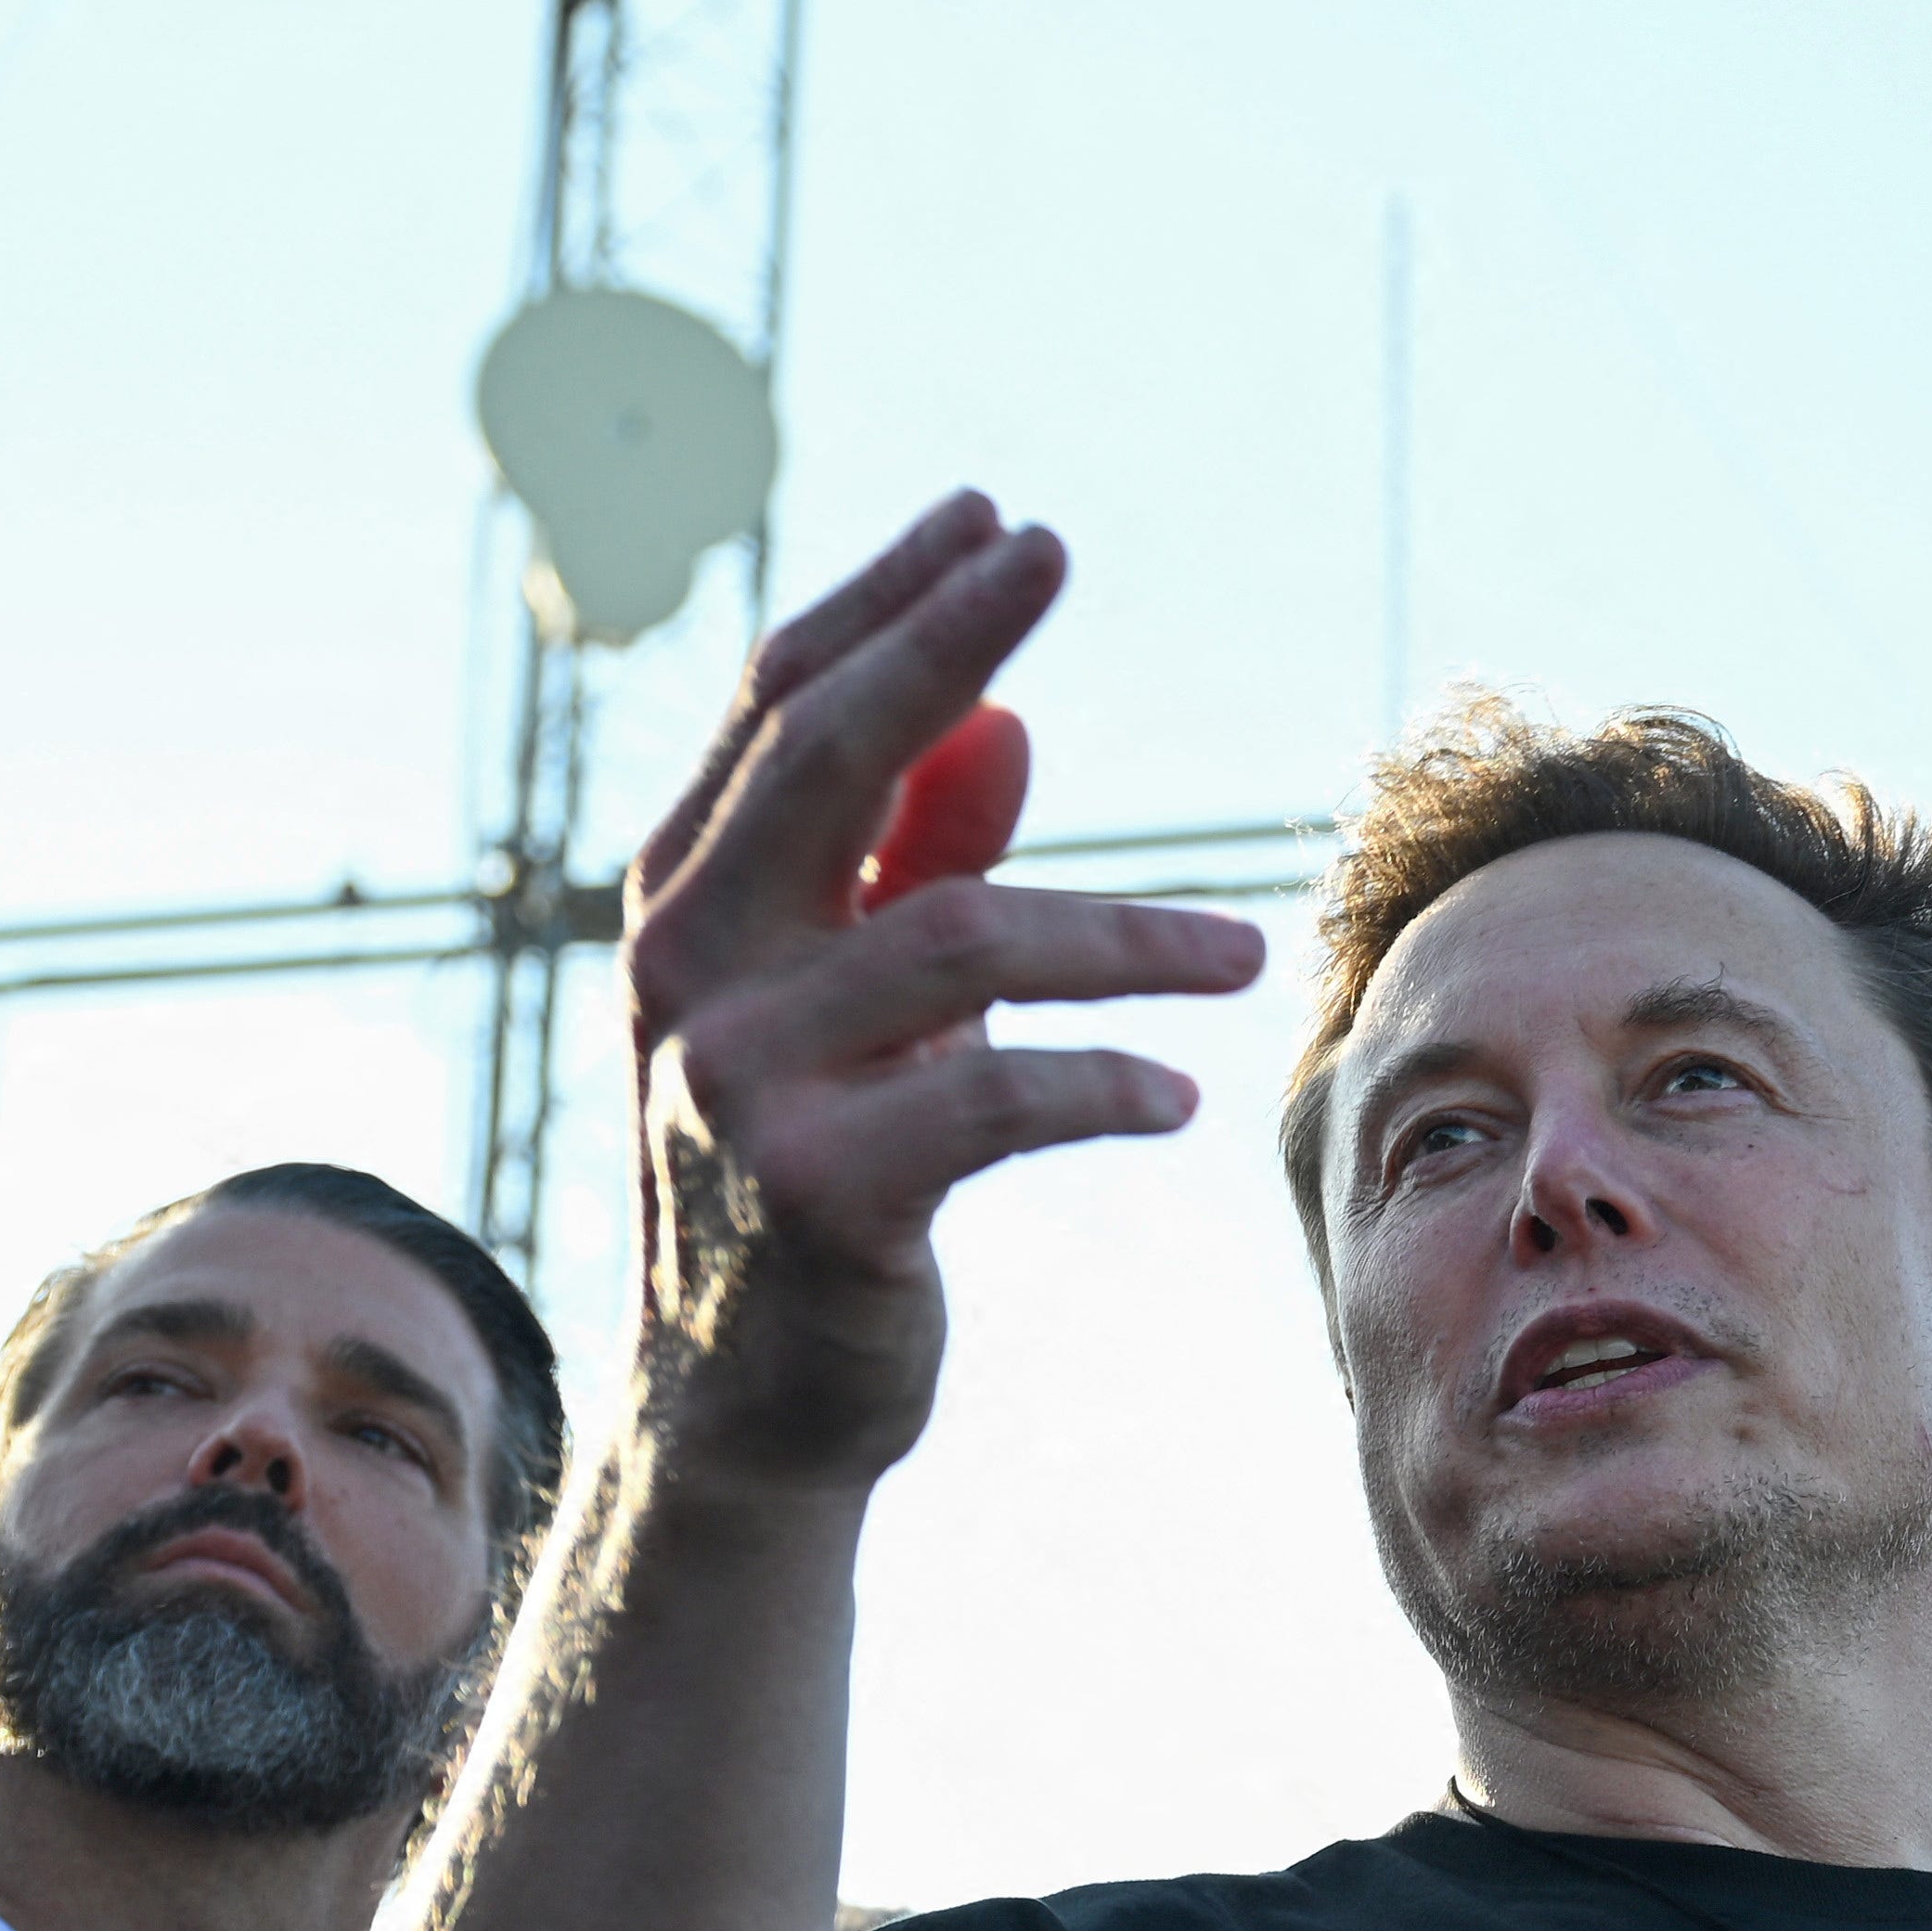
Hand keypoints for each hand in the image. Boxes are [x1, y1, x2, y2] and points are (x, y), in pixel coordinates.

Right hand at [613, 495, 1270, 1497]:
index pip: (779, 707)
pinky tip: (1177, 1101)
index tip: (995, 521)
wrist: (745, 1409)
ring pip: (958, 941)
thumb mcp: (857, 1002)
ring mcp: (740, 1082)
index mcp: (689, 903)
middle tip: (1051, 552)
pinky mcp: (818, 1195)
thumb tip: (1006, 717)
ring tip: (1242, 948)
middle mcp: (689, 971)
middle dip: (945, 640)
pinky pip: (992, 1102)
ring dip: (1123, 933)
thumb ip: (912, 861)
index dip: (885, 601)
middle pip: (826, 758)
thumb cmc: (819, 1172)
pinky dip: (1101, 1085)